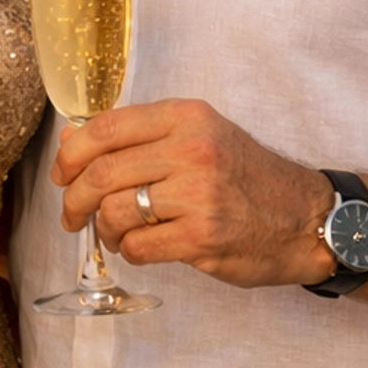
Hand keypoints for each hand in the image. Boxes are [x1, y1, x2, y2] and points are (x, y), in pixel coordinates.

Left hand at [53, 99, 335, 288]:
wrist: (306, 217)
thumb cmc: (247, 177)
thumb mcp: (200, 137)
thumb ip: (141, 137)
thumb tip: (72, 141)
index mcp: (186, 117)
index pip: (105, 128)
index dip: (70, 154)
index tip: (61, 173)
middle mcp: (192, 150)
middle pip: (101, 173)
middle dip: (73, 199)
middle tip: (70, 215)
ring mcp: (198, 195)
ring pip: (114, 212)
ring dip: (102, 229)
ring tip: (112, 233)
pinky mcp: (202, 237)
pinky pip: (138, 246)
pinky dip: (129, 251)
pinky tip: (140, 247)